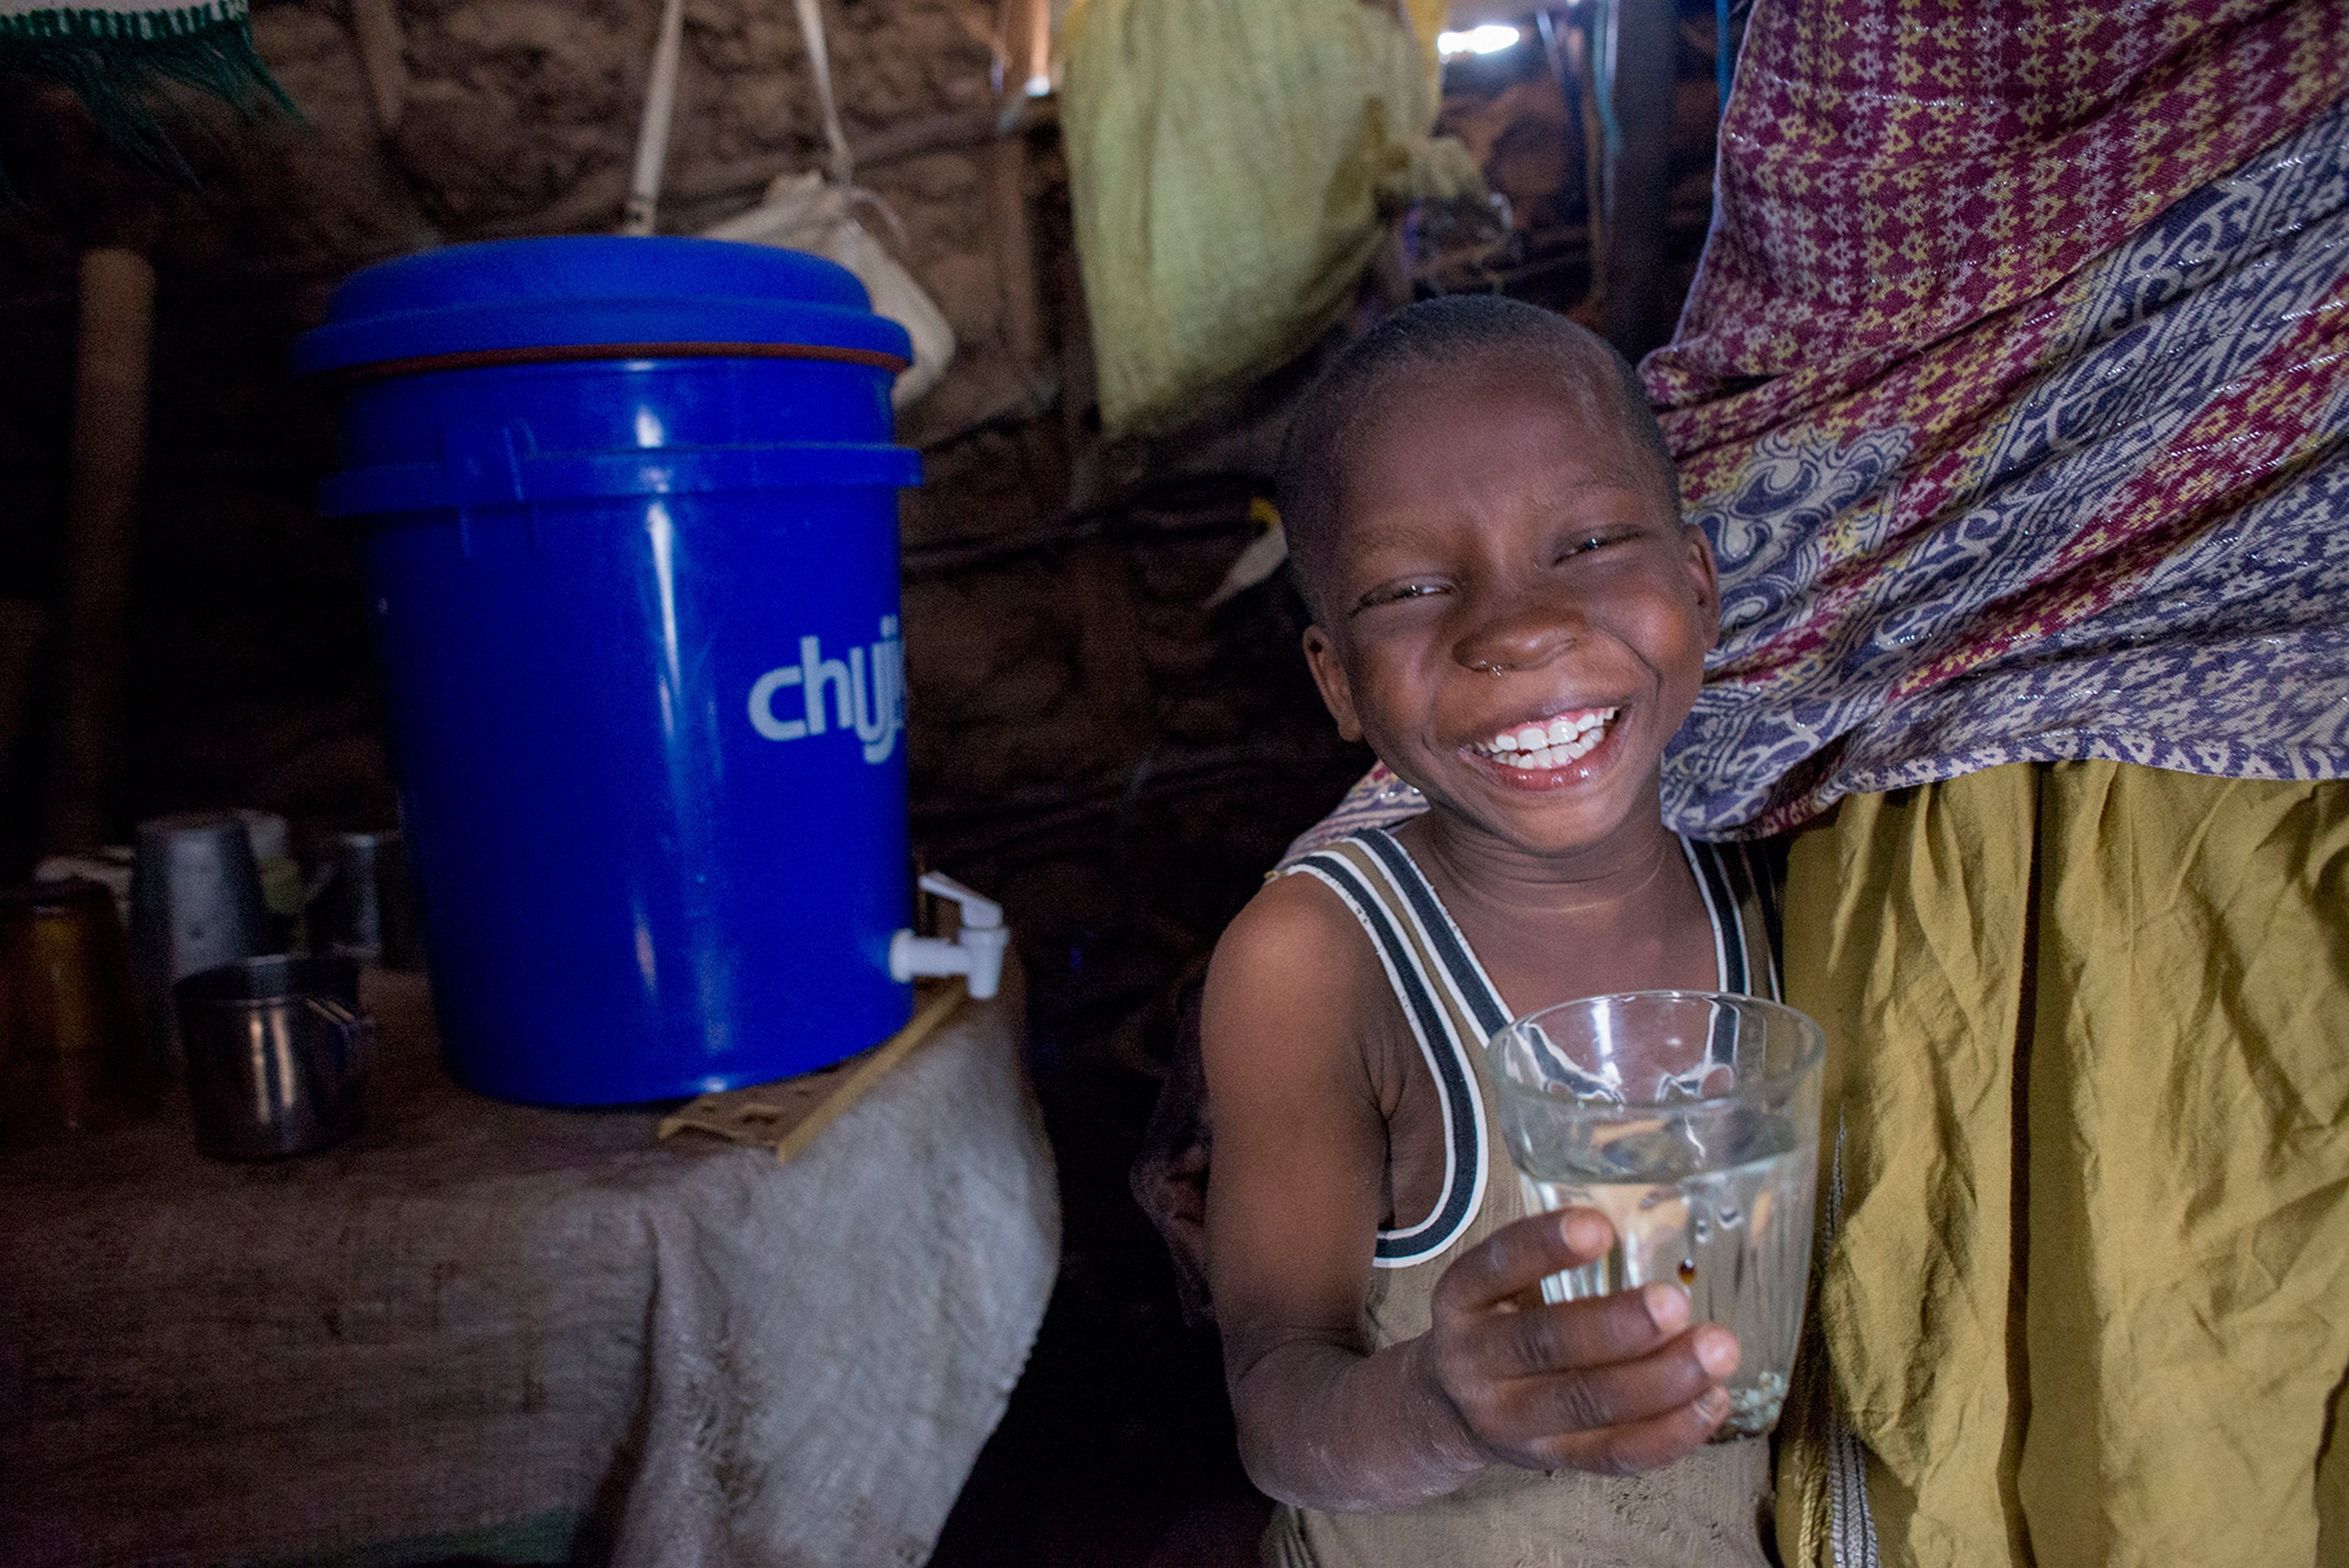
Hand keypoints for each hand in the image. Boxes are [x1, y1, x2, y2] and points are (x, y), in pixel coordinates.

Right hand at [1415, 1207, 1740, 1475]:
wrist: (1451, 1408)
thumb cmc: (1499, 1320)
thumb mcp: (1499, 1281)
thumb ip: (1555, 1257)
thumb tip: (1657, 1220)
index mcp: (1461, 1298)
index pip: (1498, 1266)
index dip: (1545, 1247)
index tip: (1602, 1228)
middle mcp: (1474, 1361)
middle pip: (1546, 1345)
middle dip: (1618, 1325)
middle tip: (1678, 1301)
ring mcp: (1510, 1420)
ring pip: (1586, 1405)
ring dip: (1660, 1380)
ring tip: (1718, 1350)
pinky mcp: (1551, 1460)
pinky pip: (1614, 1455)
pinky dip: (1670, 1432)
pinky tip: (1712, 1401)